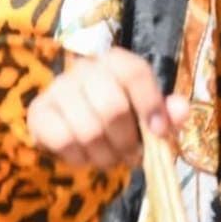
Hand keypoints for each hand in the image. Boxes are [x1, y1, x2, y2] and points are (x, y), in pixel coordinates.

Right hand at [27, 48, 186, 169]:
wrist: (74, 128)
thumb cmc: (120, 119)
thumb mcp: (149, 116)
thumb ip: (168, 113)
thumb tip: (181, 109)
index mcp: (116, 62)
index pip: (134, 72)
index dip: (149, 104)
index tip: (158, 132)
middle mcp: (85, 69)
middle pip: (112, 106)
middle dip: (127, 141)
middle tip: (131, 155)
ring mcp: (58, 89)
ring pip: (88, 129)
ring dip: (106, 155)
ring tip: (112, 159)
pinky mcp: (39, 112)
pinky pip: (63, 141)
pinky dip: (80, 158)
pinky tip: (86, 156)